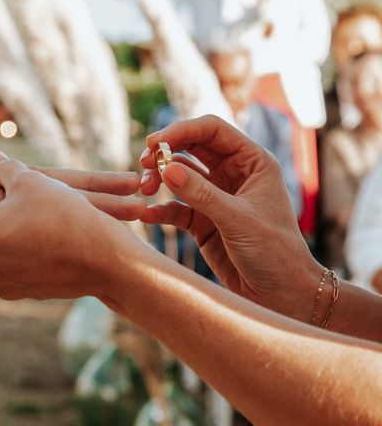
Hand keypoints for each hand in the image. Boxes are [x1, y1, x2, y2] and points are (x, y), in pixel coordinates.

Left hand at [0, 151, 140, 305]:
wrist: (102, 260)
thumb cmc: (60, 215)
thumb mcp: (30, 180)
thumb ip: (4, 169)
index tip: (9, 188)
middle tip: (27, 199)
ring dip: (15, 232)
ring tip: (44, 216)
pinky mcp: (19, 294)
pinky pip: (18, 264)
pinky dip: (30, 251)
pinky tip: (52, 237)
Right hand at [139, 115, 322, 320]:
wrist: (280, 296)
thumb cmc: (274, 252)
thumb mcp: (237, 219)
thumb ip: (201, 194)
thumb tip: (166, 169)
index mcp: (251, 162)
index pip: (212, 131)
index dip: (181, 130)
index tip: (154, 142)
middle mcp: (232, 174)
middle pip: (191, 148)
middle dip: (165, 152)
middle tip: (144, 162)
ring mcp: (215, 197)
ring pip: (179, 175)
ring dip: (160, 178)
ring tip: (144, 188)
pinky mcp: (202, 222)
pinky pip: (175, 208)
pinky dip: (160, 209)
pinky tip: (147, 215)